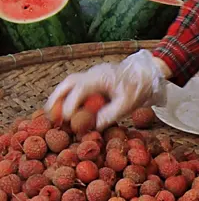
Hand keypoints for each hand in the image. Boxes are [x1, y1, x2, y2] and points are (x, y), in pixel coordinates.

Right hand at [46, 50, 169, 129]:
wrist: (146, 76)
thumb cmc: (138, 88)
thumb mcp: (127, 104)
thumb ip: (110, 114)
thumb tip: (93, 127)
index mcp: (102, 77)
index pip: (80, 88)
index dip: (71, 103)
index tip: (66, 118)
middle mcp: (94, 73)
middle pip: (68, 82)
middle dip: (56, 98)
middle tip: (50, 115)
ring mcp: (92, 75)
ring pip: (69, 83)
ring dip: (59, 98)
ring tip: (53, 114)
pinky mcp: (92, 80)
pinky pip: (75, 86)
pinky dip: (67, 97)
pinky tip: (64, 110)